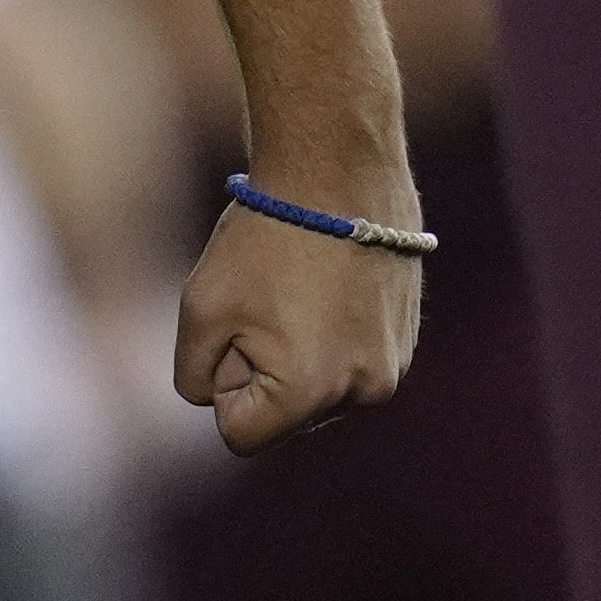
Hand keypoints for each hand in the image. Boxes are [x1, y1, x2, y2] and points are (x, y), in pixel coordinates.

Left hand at [171, 193, 417, 458]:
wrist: (338, 166)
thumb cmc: (264, 236)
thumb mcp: (199, 310)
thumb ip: (194, 377)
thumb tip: (220, 399)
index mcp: (311, 394)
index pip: (240, 434)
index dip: (222, 381)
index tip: (237, 325)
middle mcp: (364, 392)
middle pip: (284, 414)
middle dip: (263, 368)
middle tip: (270, 297)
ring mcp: (393, 365)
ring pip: (316, 386)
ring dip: (298, 351)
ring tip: (301, 285)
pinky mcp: (406, 338)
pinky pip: (348, 358)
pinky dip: (330, 332)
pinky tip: (329, 281)